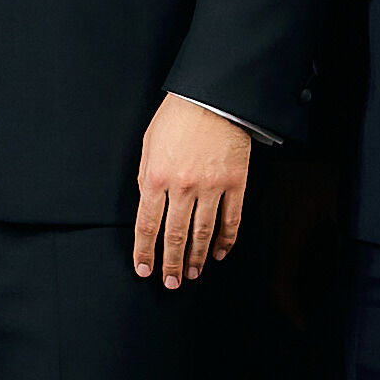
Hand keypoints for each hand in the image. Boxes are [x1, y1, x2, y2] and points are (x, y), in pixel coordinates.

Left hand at [132, 96, 251, 288]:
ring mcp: (212, 187)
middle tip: (170, 282)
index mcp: (156, 177)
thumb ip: (145, 178)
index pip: (147, 225)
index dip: (145, 252)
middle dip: (171, 263)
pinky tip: (218, 253)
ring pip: (203, 233)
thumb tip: (147, 206)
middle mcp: (183, 187)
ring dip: (196, 258)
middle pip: (175, 235)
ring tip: (192, 274)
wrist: (211, 97)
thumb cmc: (176, 117)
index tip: (144, 269)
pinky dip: (225, 241)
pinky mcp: (236, 183)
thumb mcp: (148, 146)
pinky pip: (231, 220)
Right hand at [266, 145, 345, 332]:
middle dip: (291, 298)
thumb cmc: (325, 174)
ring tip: (311, 287)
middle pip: (273, 275)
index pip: (281, 281)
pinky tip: (304, 259)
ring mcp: (266, 218)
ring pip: (271, 260)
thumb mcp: (339, 213)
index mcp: (289, 232)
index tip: (302, 324)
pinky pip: (272, 243)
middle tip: (309, 311)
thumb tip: (334, 276)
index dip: (291, 307)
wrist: (303, 140)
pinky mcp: (267, 210)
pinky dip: (286, 259)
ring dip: (288, 278)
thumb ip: (335, 247)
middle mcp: (271, 229)